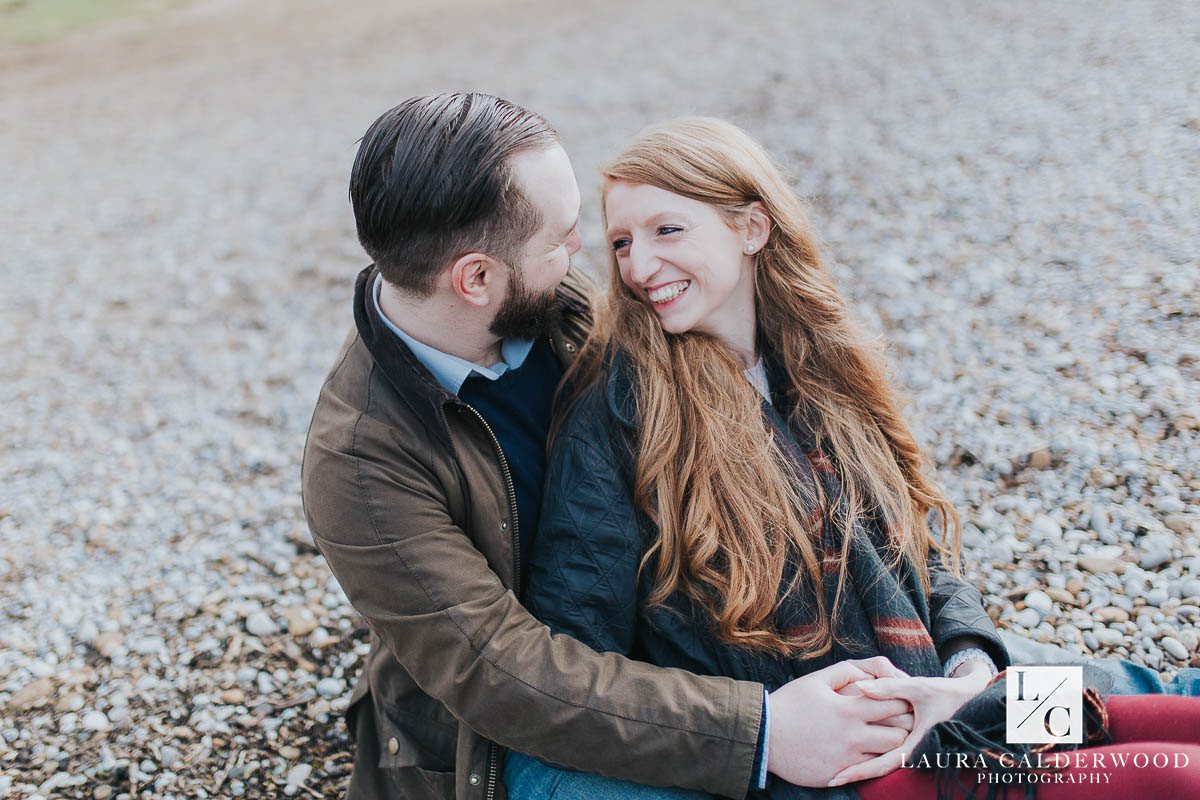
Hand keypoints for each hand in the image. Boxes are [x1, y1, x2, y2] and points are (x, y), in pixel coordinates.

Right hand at [766, 657, 913, 787]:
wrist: (763, 735)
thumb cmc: (790, 703)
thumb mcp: (817, 679)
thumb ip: (848, 671)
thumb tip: (871, 674)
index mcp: (849, 709)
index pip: (893, 704)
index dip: (902, 700)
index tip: (900, 698)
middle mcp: (852, 736)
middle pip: (899, 734)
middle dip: (904, 726)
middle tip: (902, 721)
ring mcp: (847, 759)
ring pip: (888, 756)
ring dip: (890, 747)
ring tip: (885, 738)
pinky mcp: (840, 775)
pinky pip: (869, 771)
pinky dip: (872, 762)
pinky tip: (867, 753)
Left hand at [826, 667, 991, 786]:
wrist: (974, 699)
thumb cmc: (947, 693)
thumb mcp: (919, 688)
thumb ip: (890, 687)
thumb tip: (859, 685)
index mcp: (916, 745)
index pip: (882, 764)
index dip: (858, 772)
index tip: (835, 778)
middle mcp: (914, 751)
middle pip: (878, 767)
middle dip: (854, 772)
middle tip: (826, 777)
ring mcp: (912, 747)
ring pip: (883, 760)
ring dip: (861, 763)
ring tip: (833, 767)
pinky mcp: (911, 741)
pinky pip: (888, 751)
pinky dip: (871, 752)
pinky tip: (853, 750)